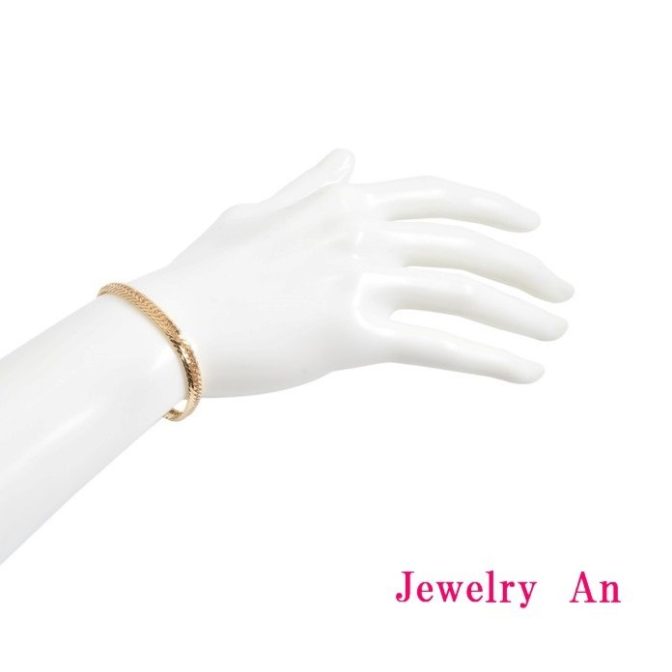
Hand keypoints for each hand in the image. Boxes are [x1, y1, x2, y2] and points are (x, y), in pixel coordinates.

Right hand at [132, 150, 572, 396]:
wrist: (166, 324)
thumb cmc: (204, 274)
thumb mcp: (256, 214)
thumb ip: (308, 185)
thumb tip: (346, 155)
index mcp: (341, 203)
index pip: (437, 196)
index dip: (493, 207)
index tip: (533, 225)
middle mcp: (358, 232)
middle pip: (466, 243)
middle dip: (526, 267)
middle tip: (562, 291)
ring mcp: (357, 280)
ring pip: (464, 292)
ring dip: (523, 312)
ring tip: (557, 331)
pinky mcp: (351, 336)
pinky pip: (437, 347)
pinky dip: (490, 360)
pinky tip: (527, 372)